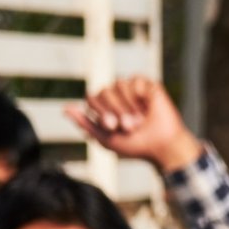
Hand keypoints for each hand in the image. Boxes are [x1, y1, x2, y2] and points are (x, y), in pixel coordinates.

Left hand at [65, 78, 203, 172]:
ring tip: (139, 121)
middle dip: (114, 111)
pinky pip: (133, 81)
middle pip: (102, 91)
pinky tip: (147, 108)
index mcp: (107, 108)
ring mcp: (132, 90)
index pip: (91, 98)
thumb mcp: (106, 139)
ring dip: (126, 106)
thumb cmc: (138, 146)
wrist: (163, 147)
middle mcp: (118, 97)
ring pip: (117, 85)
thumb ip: (86, 124)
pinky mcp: (147, 86)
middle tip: (128, 126)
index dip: (100, 111)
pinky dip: (137, 97)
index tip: (113, 127)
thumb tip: (65, 109)